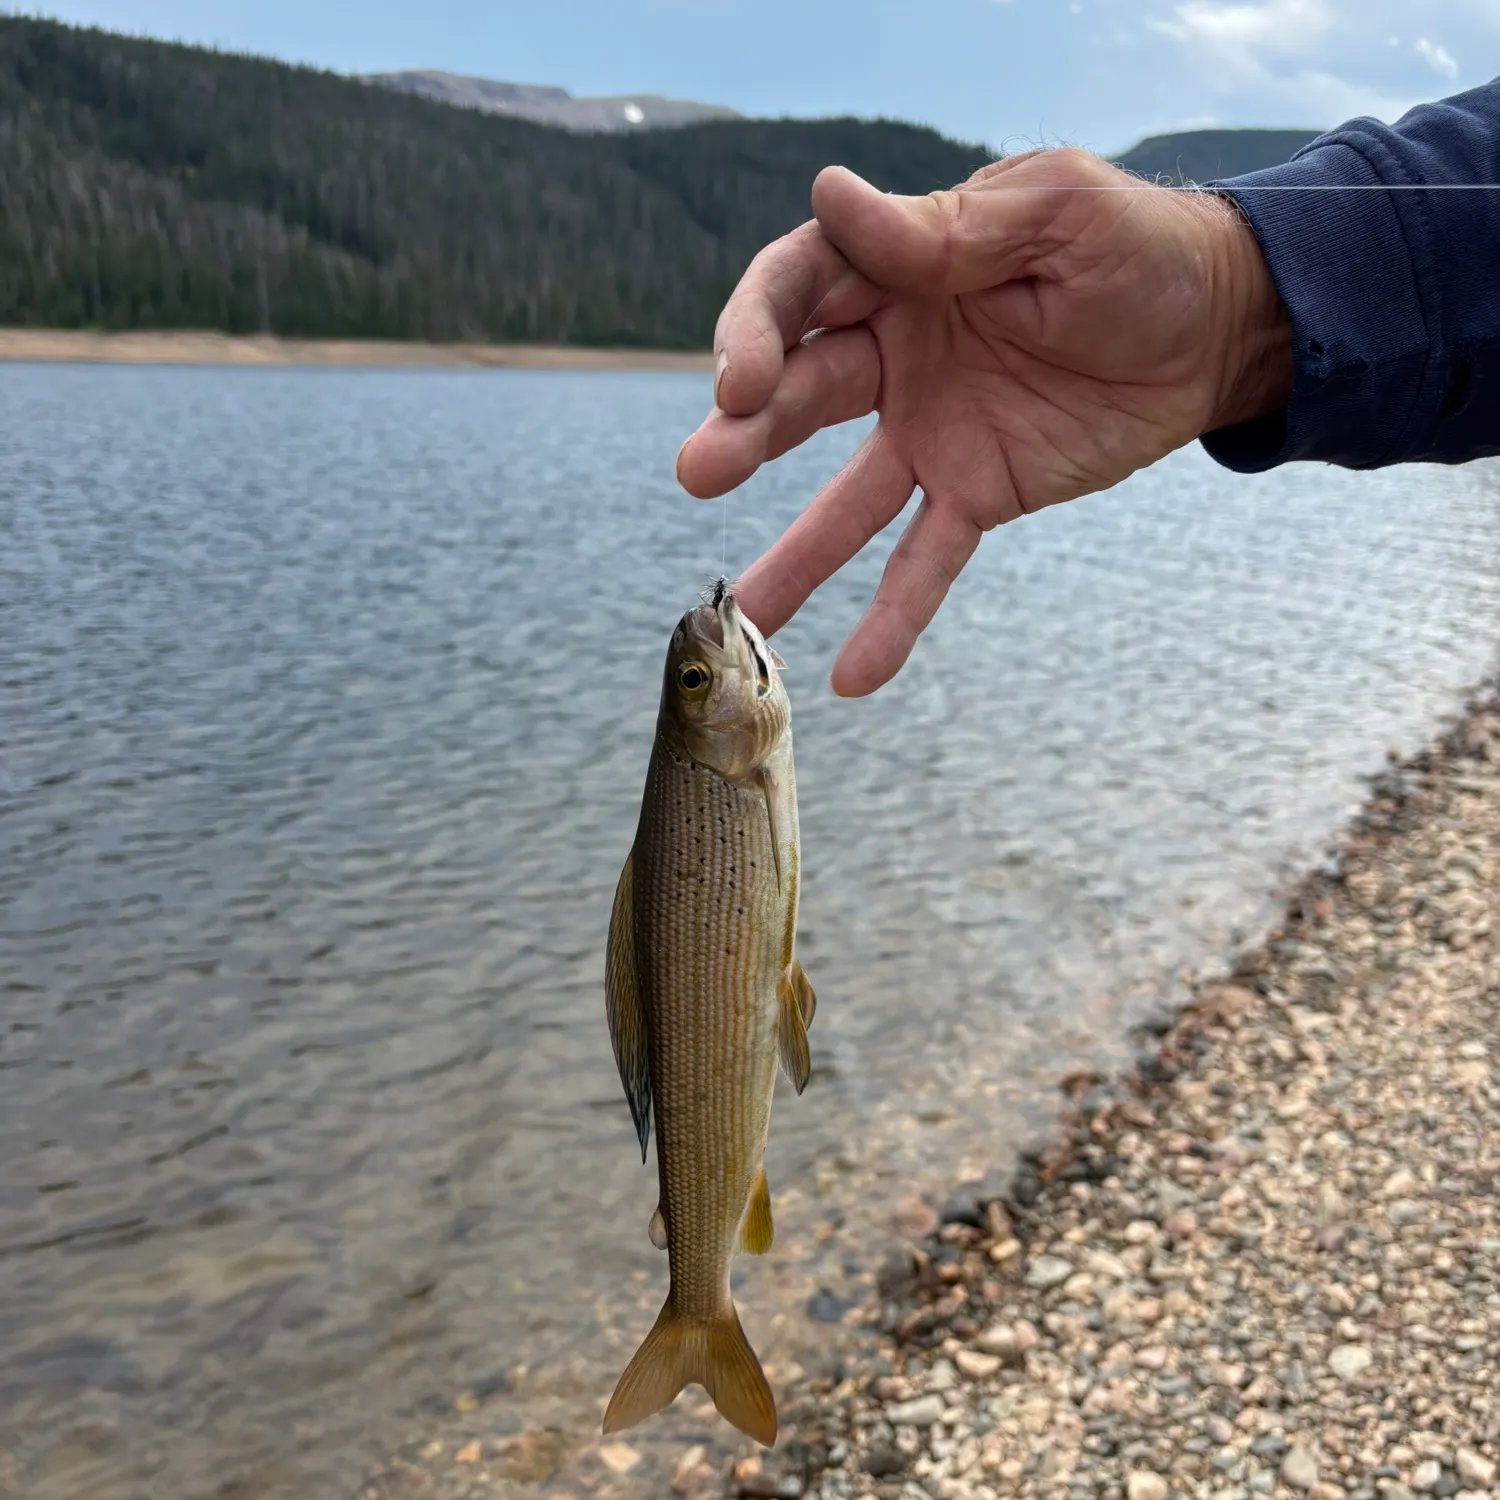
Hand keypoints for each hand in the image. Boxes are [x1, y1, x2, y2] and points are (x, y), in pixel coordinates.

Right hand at [675, 150, 1292, 696]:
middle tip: (700, 470)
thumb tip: (828, 193)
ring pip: (846, 502)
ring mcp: (929, 433)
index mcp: (901, 270)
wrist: (1217, 328)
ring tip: (745, 613)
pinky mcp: (975, 493)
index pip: (797, 290)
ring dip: (796, 556)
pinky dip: (891, 617)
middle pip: (800, 395)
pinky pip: (924, 560)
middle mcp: (895, 354)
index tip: (743, 378)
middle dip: (744, 431)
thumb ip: (944, 231)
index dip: (756, 329)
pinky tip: (851, 677)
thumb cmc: (1137, 249)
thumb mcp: (1053, 215)